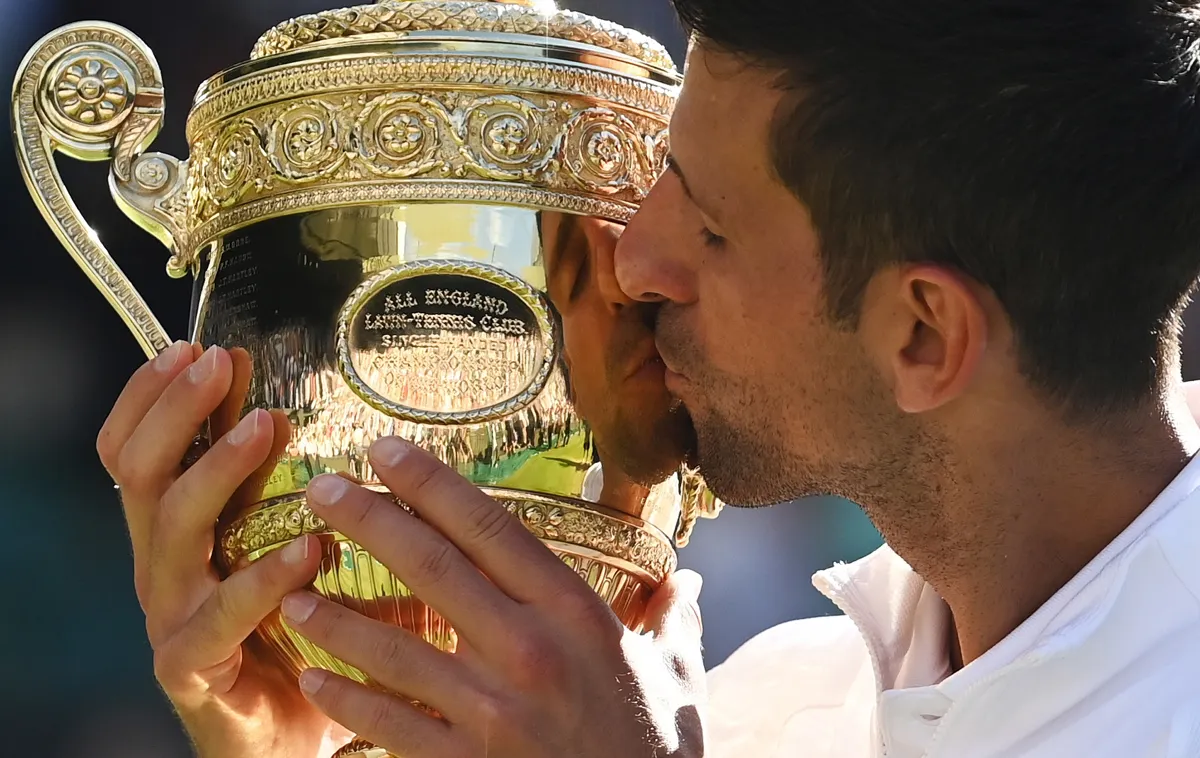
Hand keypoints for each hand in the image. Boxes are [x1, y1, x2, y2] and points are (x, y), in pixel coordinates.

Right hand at [98, 342, 350, 757]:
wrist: (293, 736)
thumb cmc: (301, 633)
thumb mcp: (299, 549)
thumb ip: (302, 496)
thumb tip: (329, 420)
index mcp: (178, 532)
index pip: (137, 451)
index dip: (153, 397)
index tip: (196, 347)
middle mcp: (163, 567)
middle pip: (140, 475)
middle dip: (176, 412)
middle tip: (217, 363)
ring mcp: (171, 618)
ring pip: (169, 533)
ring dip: (215, 473)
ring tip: (264, 427)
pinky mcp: (193, 670)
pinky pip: (216, 619)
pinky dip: (261, 580)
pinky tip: (309, 550)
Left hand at [280, 437, 707, 757]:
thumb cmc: (657, 750)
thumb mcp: (677, 677)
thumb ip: (671, 620)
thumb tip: (687, 581)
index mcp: (575, 614)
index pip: (491, 529)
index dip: (432, 484)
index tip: (385, 450)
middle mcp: (529, 650)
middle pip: (433, 568)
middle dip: (369, 520)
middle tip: (319, 488)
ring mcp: (493, 711)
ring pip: (397, 648)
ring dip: (338, 617)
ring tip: (292, 591)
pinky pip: (393, 725)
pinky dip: (349, 701)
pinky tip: (315, 679)